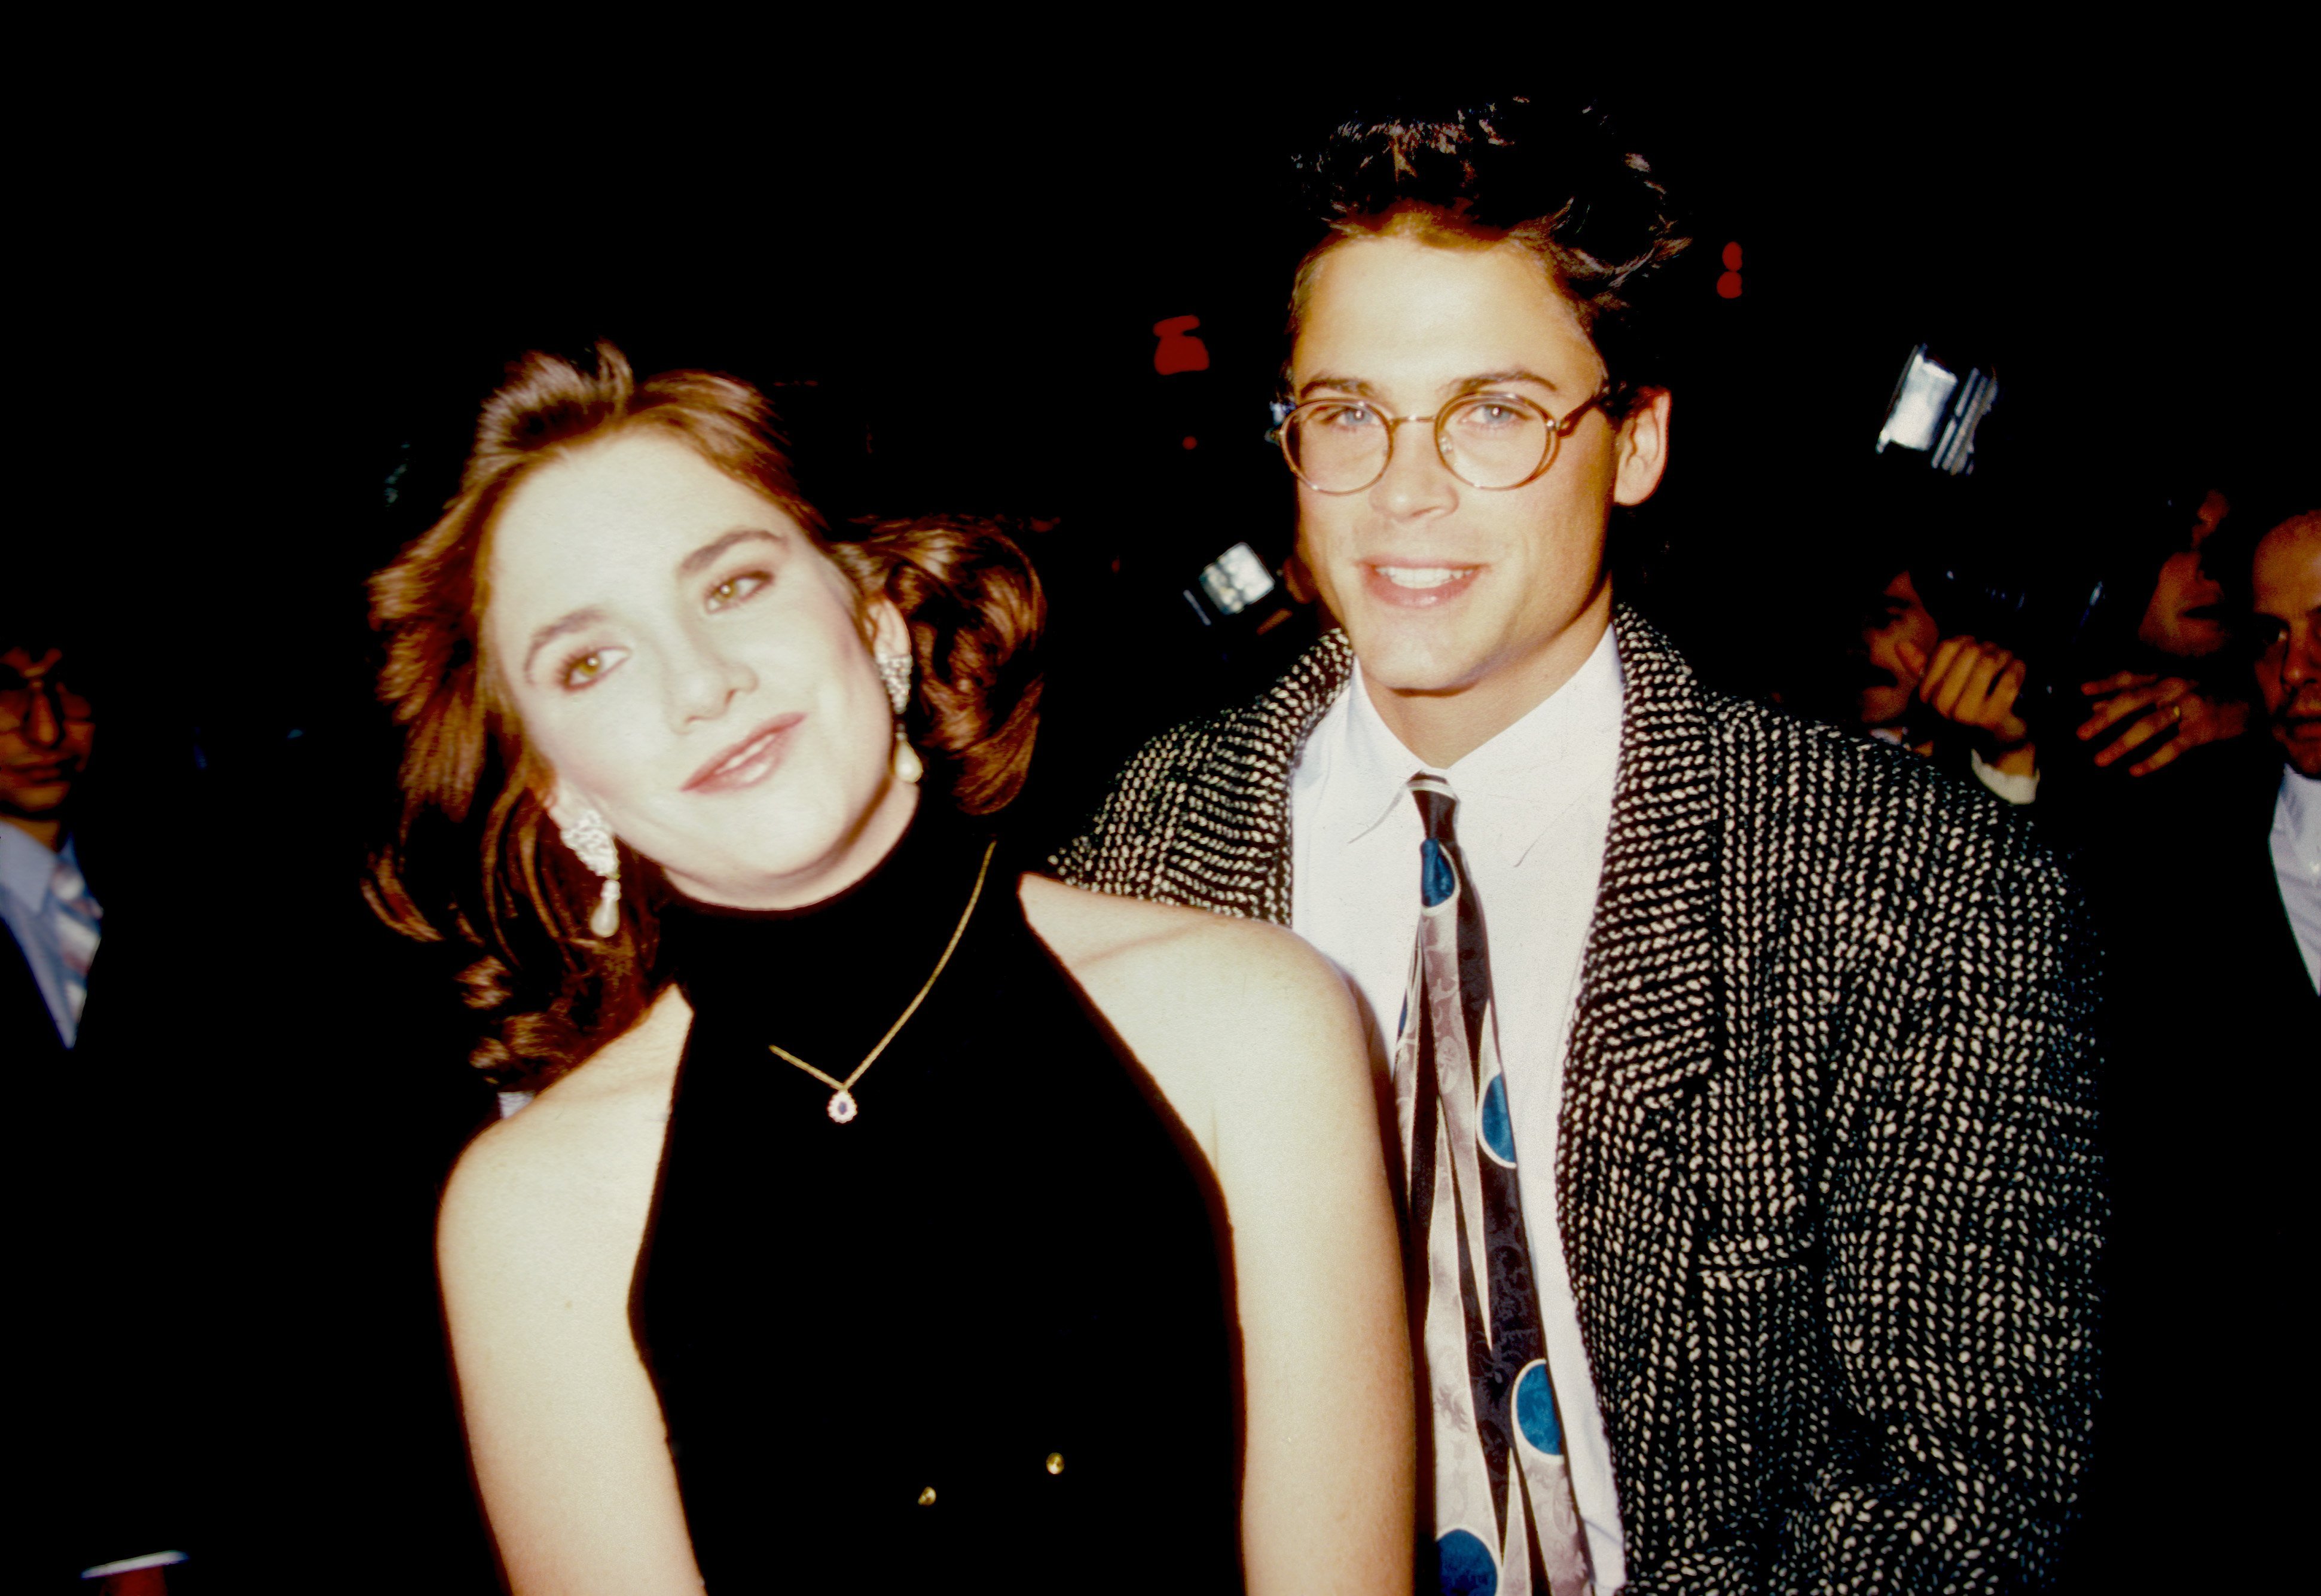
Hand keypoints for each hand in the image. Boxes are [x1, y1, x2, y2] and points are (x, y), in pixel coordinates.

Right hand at [1902, 636, 2035, 772]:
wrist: (1992, 739)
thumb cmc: (1967, 704)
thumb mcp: (1943, 685)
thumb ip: (1922, 666)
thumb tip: (1901, 645)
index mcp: (1928, 694)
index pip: (1947, 647)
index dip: (1966, 640)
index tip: (1974, 646)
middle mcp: (1942, 705)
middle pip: (1971, 651)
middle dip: (1988, 646)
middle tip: (1996, 653)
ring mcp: (1966, 714)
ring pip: (1989, 662)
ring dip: (2004, 654)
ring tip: (2007, 659)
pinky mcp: (1992, 718)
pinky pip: (2009, 679)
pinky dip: (2017, 668)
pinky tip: (2017, 670)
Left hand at [2076, 672, 2251, 775]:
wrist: (2256, 698)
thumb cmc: (2206, 692)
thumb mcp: (2172, 686)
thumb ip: (2136, 693)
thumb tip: (2096, 703)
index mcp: (2165, 676)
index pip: (2130, 678)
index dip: (2105, 684)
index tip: (2081, 692)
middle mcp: (2174, 687)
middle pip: (2132, 701)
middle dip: (2104, 719)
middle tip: (2081, 735)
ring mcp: (2189, 707)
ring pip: (2149, 725)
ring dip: (2122, 744)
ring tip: (2100, 759)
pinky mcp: (2203, 729)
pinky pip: (2174, 747)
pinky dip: (2153, 760)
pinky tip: (2135, 771)